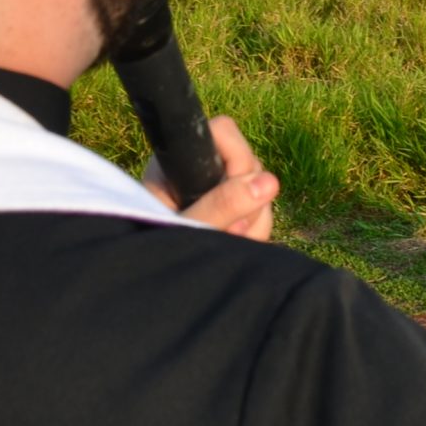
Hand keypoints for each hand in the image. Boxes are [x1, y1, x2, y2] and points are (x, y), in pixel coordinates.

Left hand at [145, 115, 276, 240]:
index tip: (229, 193)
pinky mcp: (232, 208)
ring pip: (262, 188)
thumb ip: (223, 206)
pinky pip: (262, 209)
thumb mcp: (189, 228)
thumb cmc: (158, 252)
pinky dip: (254, 231)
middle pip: (250, 162)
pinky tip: (237, 244)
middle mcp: (201, 169)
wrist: (156, 293)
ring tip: (229, 242)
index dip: (236, 160)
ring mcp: (219, 188)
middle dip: (248, 202)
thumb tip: (268, 182)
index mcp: (180, 162)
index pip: (223, 132)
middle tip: (228, 231)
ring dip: (252, 222)